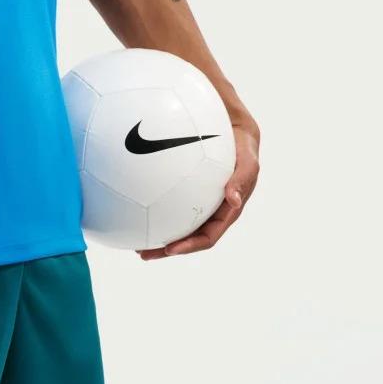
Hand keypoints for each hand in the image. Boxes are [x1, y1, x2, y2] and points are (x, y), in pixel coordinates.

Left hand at [137, 118, 259, 259]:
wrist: (235, 131)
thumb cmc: (243, 148)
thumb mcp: (247, 162)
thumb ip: (242, 179)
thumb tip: (234, 200)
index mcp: (226, 213)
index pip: (207, 237)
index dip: (189, 246)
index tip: (169, 250)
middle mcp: (210, 212)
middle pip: (187, 237)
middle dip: (166, 249)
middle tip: (143, 253)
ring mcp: (197, 202)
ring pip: (175, 223)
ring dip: (157, 234)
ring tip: (135, 240)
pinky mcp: (186, 189)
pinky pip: (168, 202)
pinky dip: (153, 208)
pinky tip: (135, 204)